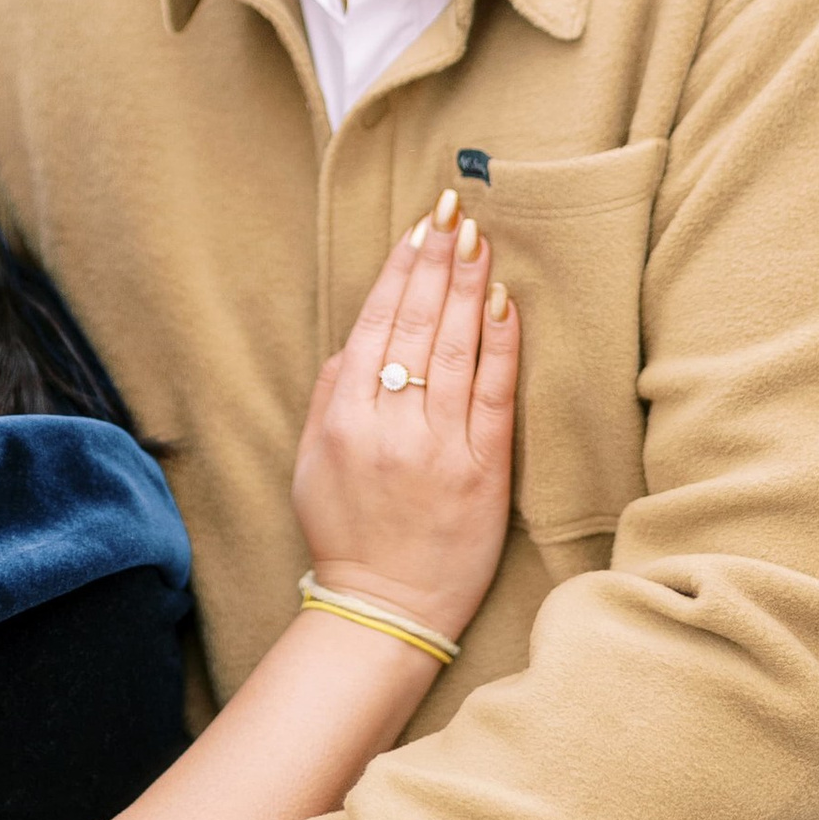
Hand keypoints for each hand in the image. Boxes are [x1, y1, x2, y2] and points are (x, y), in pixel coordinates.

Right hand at [291, 192, 518, 648]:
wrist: (385, 609)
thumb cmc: (346, 534)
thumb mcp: (313, 462)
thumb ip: (331, 394)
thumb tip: (359, 337)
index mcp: (343, 418)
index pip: (375, 325)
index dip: (399, 272)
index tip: (419, 229)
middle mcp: (389, 425)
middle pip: (416, 325)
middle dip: (437, 262)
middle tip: (455, 210)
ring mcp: (438, 447)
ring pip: (455, 349)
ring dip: (469, 287)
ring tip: (480, 239)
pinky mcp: (482, 472)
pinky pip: (494, 395)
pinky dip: (500, 345)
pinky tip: (505, 304)